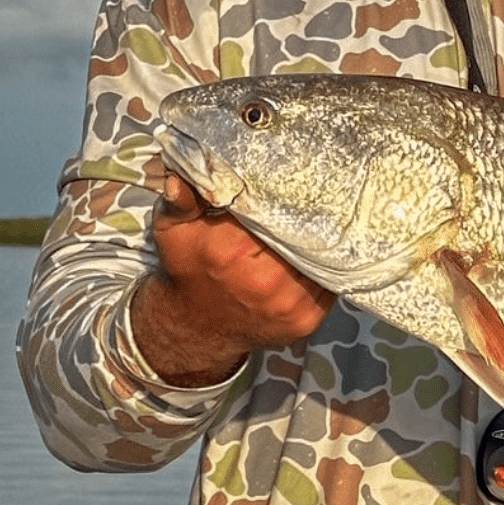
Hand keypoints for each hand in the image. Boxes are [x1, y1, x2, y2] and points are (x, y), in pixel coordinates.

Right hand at [129, 170, 334, 385]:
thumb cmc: (190, 269)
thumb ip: (180, 201)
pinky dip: (327, 265)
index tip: (292, 178)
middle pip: (303, 232)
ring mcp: (288, 304)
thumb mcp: (173, 231)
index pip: (272, 210)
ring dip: (324, 238)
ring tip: (324, 218)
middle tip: (317, 192)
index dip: (284, 193)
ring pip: (322, 256)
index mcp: (229, 251)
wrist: (199, 327)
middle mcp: (263, 280)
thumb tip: (180, 178)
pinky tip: (321, 252)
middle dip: (308, 212)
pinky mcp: (307, 321)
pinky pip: (330, 282)